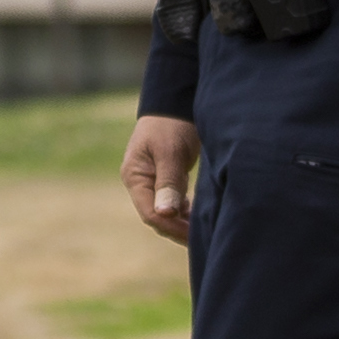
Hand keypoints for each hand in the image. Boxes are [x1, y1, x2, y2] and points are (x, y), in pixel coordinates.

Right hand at [122, 116, 200, 245]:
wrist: (177, 100)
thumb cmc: (172, 123)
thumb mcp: (170, 151)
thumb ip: (168, 182)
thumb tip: (164, 215)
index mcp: (135, 176)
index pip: (150, 213)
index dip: (171, 227)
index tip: (194, 235)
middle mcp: (140, 182)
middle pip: (157, 216)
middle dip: (178, 229)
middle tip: (203, 239)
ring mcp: (152, 180)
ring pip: (165, 211)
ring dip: (182, 222)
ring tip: (203, 231)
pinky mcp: (165, 177)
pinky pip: (173, 202)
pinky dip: (185, 212)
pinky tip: (198, 216)